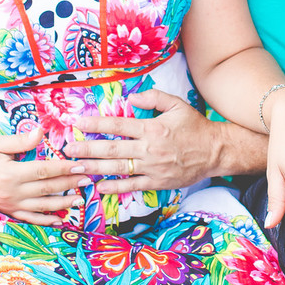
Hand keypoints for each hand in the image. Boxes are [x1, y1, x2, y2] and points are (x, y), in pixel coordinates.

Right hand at [0, 127, 89, 224]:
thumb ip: (21, 140)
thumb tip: (41, 132)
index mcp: (10, 173)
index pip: (44, 170)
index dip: (64, 168)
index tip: (80, 164)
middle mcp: (11, 191)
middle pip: (47, 189)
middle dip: (69, 184)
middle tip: (88, 179)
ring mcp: (9, 203)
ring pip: (41, 206)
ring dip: (62, 204)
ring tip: (80, 200)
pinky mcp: (6, 209)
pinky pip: (28, 218)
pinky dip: (45, 221)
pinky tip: (59, 220)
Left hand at [63, 89, 219, 192]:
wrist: (216, 151)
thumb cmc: (195, 126)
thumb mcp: (177, 104)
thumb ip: (153, 97)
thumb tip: (131, 97)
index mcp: (152, 127)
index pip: (118, 124)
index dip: (96, 123)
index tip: (78, 123)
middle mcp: (149, 148)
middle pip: (112, 148)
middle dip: (87, 148)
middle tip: (68, 149)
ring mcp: (152, 167)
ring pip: (118, 168)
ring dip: (95, 168)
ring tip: (76, 167)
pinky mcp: (158, 181)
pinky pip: (132, 185)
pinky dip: (115, 187)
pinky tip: (99, 187)